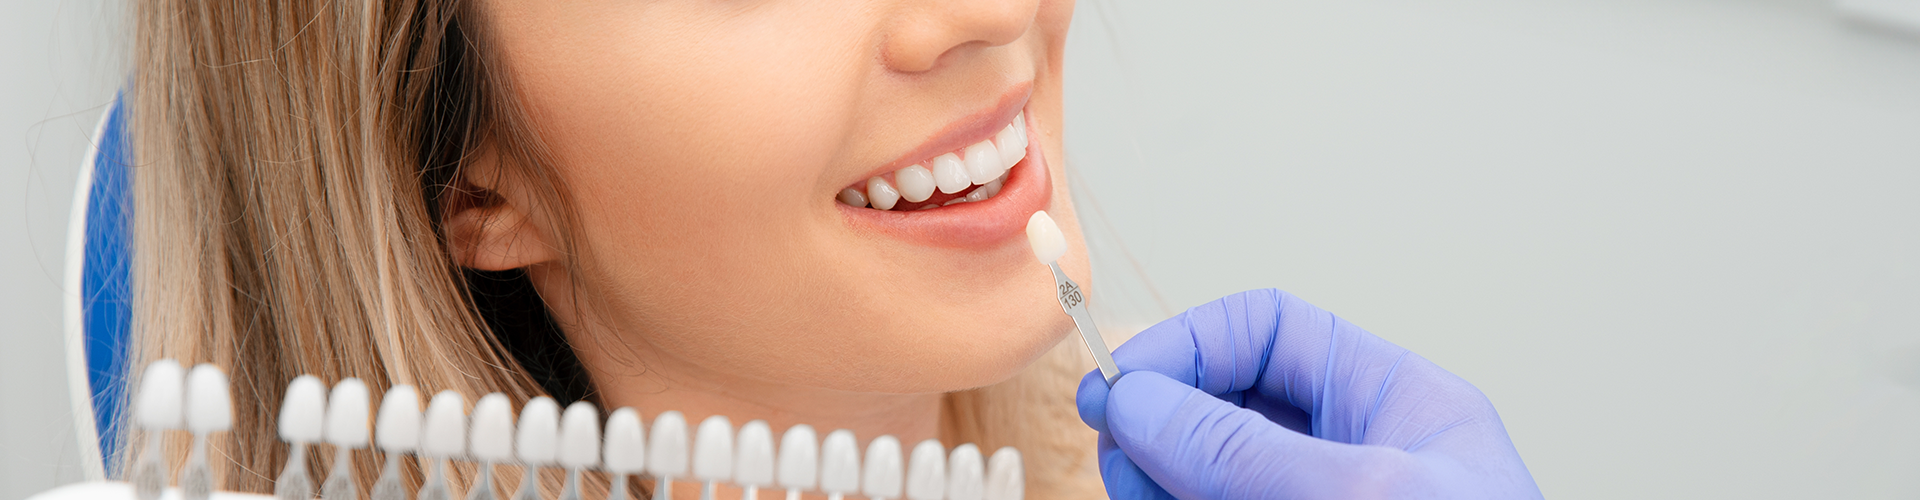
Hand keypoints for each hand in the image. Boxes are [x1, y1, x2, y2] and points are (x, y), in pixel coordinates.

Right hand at [1076, 289, 1541, 498]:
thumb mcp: (1362, 498)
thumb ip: (1244, 451)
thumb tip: (1139, 402)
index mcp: (1399, 409)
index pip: (1271, 332)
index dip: (1186, 345)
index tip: (1120, 388)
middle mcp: (1354, 459)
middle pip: (1222, 405)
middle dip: (1161, 424)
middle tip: (1119, 461)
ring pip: (1204, 478)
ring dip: (1156, 483)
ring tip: (1138, 499)